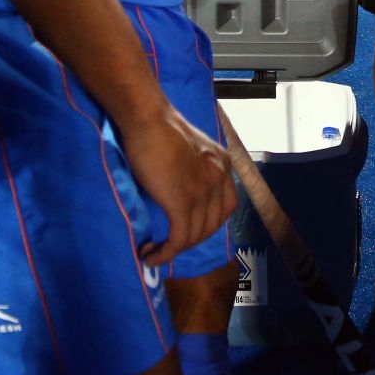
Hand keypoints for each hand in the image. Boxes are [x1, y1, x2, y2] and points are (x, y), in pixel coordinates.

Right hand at [115, 103, 239, 267]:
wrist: (148, 119)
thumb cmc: (160, 127)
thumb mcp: (190, 148)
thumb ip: (194, 169)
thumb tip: (180, 190)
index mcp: (223, 164)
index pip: (226, 206)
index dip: (207, 224)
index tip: (188, 229)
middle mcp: (220, 179)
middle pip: (212, 224)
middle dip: (191, 239)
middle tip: (168, 243)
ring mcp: (203, 192)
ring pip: (195, 235)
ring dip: (174, 249)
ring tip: (155, 251)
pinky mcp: (182, 202)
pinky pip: (178, 239)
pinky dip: (165, 252)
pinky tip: (151, 255)